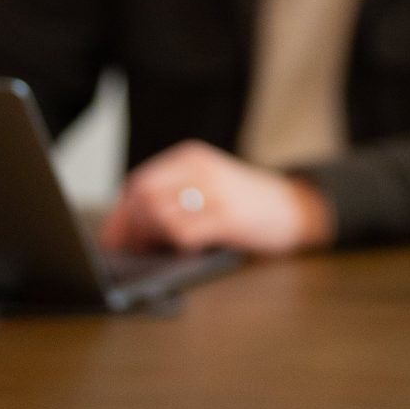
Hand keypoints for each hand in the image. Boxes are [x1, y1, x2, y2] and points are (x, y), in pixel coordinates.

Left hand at [96, 140, 335, 255]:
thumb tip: (128, 226)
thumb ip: (175, 194)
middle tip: (132, 249)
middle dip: (130, 226)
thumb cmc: (248, 202)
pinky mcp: (228, 217)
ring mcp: (214, 192)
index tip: (112, 237)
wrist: (296, 206)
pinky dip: (175, 245)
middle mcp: (199, 170)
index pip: (139, 181)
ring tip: (157, 250)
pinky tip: (184, 250)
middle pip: (143, 195)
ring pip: (158, 213)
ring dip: (150, 237)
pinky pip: (184, 233)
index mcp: (190, 158)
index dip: (120, 213)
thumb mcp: (209, 185)